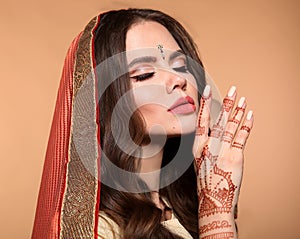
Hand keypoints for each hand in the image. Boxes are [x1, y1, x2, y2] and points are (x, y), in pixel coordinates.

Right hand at [193, 85, 252, 236]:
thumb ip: (207, 145)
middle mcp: (208, 147)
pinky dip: (246, 125)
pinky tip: (249, 115)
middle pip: (218, 120)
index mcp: (198, 147)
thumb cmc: (207, 181)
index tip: (207, 91)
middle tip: (232, 89)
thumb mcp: (201, 161)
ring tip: (242, 99)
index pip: (201, 121)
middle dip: (226, 103)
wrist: (213, 200)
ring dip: (237, 111)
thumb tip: (214, 131)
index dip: (204, 105)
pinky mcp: (234, 157)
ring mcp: (221, 151)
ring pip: (230, 126)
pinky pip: (241, 137)